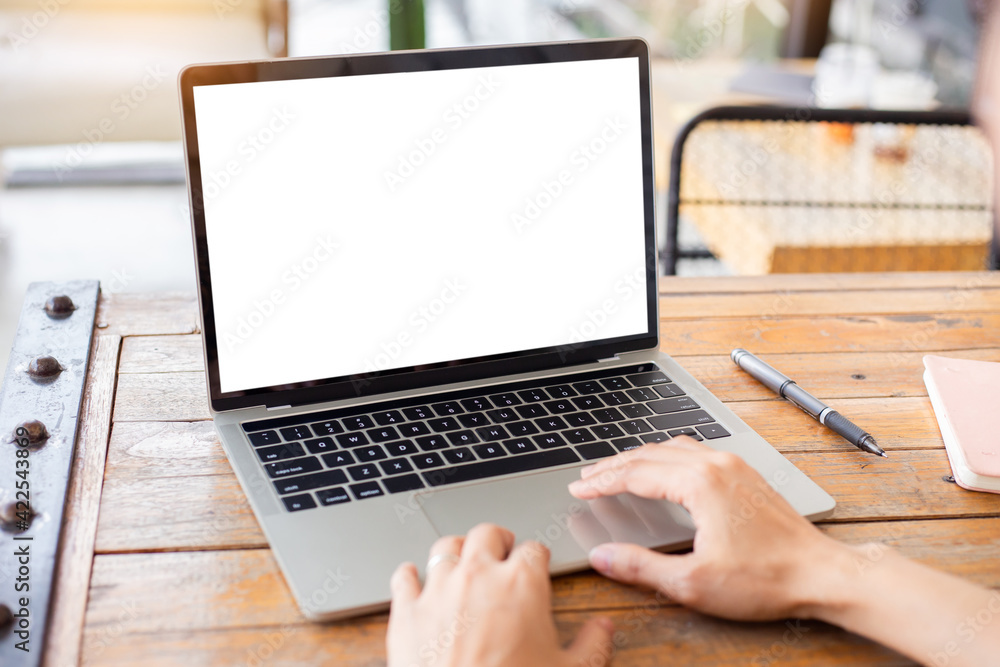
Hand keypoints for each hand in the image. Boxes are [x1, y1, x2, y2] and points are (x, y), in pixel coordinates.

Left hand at [387, 523, 614, 666]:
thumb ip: (593, 646)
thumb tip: (605, 629)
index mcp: (522, 585)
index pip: (534, 549)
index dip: (537, 557)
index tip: (537, 565)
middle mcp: (479, 576)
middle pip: (487, 533)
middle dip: (498, 541)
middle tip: (503, 553)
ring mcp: (438, 590)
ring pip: (446, 547)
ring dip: (457, 552)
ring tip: (463, 563)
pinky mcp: (406, 612)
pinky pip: (403, 577)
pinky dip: (410, 576)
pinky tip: (414, 581)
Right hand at [567, 437, 850, 620]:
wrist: (822, 574)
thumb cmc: (766, 579)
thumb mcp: (693, 582)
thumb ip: (641, 567)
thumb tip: (603, 555)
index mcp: (700, 482)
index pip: (635, 473)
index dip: (601, 482)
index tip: (578, 489)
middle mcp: (716, 464)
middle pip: (650, 453)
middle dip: (614, 465)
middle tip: (587, 477)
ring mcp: (734, 466)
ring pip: (673, 447)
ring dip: (640, 457)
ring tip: (616, 470)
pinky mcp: (746, 475)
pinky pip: (695, 451)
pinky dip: (666, 457)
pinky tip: (662, 469)